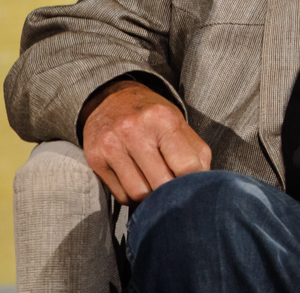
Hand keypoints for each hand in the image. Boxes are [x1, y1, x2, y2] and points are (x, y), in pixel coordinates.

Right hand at [79, 79, 212, 204]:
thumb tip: (203, 186)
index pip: (186, 166)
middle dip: (172, 194)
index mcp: (164, 120)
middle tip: (176, 193)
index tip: (196, 189)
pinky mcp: (95, 160)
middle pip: (162, 183)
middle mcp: (135, 131)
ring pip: (139, 193)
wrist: (111, 100)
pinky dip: (133, 197)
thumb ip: (196, 154)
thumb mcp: (179, 124)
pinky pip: (120, 194)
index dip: (194, 184)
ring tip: (156, 188)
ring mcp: (113, 146)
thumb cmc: (152, 117)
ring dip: (151, 199)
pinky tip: (138, 184)